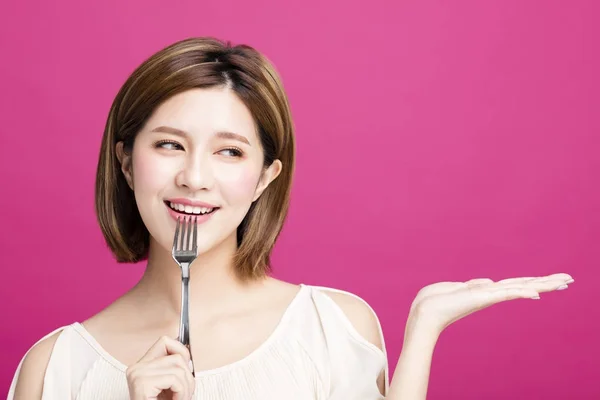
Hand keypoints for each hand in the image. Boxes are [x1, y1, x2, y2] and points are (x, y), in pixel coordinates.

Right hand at [126, 336, 195, 399]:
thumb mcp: (169, 386)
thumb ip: (174, 369)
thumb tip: (188, 354)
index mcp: (141, 366)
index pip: (165, 341)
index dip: (181, 350)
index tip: (187, 369)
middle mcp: (136, 368)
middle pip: (176, 356)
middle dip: (188, 376)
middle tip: (184, 394)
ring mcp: (137, 374)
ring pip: (179, 367)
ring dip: (186, 387)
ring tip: (179, 399)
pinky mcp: (141, 384)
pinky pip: (174, 379)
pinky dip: (182, 393)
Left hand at [408, 273, 573, 335]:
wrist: (424, 314)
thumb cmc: (434, 301)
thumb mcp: (455, 288)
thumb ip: (474, 285)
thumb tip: (489, 282)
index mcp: (483, 292)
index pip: (512, 285)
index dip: (531, 282)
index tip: (550, 281)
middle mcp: (490, 295)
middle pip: (522, 286)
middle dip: (545, 282)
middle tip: (568, 279)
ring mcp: (487, 297)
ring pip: (520, 288)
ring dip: (542, 284)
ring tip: (564, 281)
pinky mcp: (481, 298)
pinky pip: (505, 293)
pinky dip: (521, 292)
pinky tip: (537, 293)